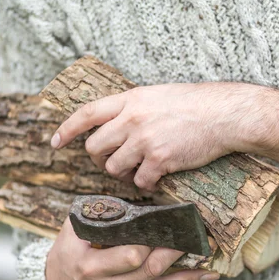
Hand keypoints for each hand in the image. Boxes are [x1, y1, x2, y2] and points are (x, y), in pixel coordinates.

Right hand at [46, 218, 219, 279]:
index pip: (132, 254)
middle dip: (174, 249)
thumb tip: (131, 201)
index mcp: (89, 268)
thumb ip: (99, 215)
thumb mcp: (73, 231)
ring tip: (207, 251)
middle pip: (150, 269)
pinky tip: (204, 274)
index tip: (168, 223)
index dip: (152, 239)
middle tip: (194, 232)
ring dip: (187, 268)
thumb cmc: (68, 255)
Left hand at [51, 82, 265, 189]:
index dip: (67, 129)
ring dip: (123, 174)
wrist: (223, 114)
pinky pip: (140, 181)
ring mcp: (145, 140)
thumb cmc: (195, 103)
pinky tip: (157, 179)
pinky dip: (146, 184)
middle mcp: (132, 119)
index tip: (55, 142)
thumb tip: (117, 122)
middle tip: (116, 161)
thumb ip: (134, 107)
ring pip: (114, 168)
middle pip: (94, 147)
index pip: (87, 114)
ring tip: (139, 170)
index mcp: (130, 99)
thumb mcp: (157, 94)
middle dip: (101, 159)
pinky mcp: (160, 159)